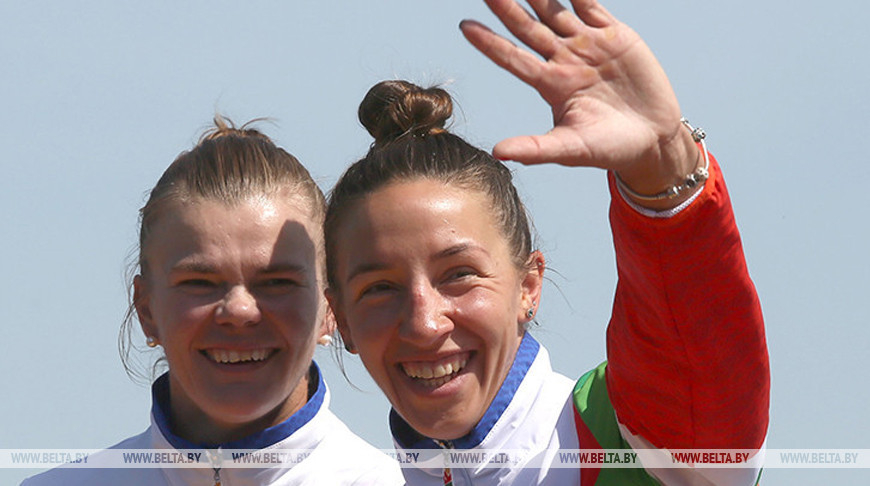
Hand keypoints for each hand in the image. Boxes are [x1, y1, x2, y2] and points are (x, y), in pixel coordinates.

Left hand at [461, 0, 699, 203]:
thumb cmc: (609, 149)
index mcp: (550, 85)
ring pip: (555, 10)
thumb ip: (535, 149)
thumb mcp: (570, 149)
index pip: (513, 58)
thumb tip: (498, 154)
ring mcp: (587, 44)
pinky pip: (591, 4)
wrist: (653, 139)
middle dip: (507, 7)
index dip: (489, 43)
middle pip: (528, 28)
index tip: (464, 27)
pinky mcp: (614, 35)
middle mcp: (563, 60)